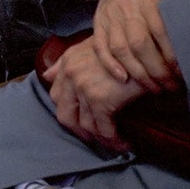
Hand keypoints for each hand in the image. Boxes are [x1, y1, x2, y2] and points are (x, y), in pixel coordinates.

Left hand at [43, 36, 147, 151]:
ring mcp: (83, 88)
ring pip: (86, 125)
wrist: (141, 46)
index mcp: (67, 62)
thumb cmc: (120, 46)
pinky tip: (123, 142)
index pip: (55, 95)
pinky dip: (114, 140)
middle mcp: (70, 75)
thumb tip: (48, 76)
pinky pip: (104, 129)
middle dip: (79, 130)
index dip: (68, 111)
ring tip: (113, 141)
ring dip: (100, 138)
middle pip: (65, 115)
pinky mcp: (100, 99)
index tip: (80, 120)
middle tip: (95, 137)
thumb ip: (66, 62)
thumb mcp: (88, 47)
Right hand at [91, 0, 180, 91]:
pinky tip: (124, 79)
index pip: (160, 32)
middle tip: (171, 87)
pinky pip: (100, 47)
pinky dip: (110, 64)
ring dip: (138, 73)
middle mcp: (127, 9)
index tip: (183, 74)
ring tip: (154, 88)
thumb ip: (174, 19)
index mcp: (148, 1)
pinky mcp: (98, 25)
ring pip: (120, 49)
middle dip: (157, 71)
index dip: (172, 57)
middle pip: (139, 44)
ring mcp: (110, 18)